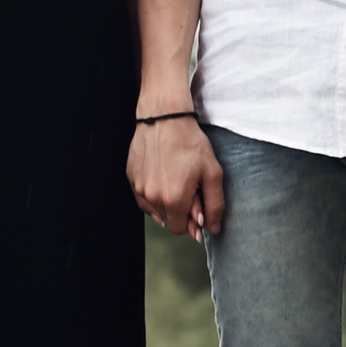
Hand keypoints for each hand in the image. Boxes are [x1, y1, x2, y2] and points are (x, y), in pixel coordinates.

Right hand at [129, 115, 225, 237]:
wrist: (165, 116)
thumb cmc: (189, 142)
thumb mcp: (212, 173)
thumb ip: (214, 205)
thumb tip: (211, 228)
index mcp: (173, 199)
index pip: (180, 230)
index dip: (190, 221)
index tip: (196, 205)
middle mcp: (152, 197)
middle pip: (168, 219)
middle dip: (179, 209)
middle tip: (188, 186)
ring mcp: (139, 187)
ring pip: (155, 208)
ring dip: (166, 200)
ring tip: (175, 177)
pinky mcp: (131, 176)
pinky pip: (142, 196)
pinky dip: (153, 192)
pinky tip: (162, 176)